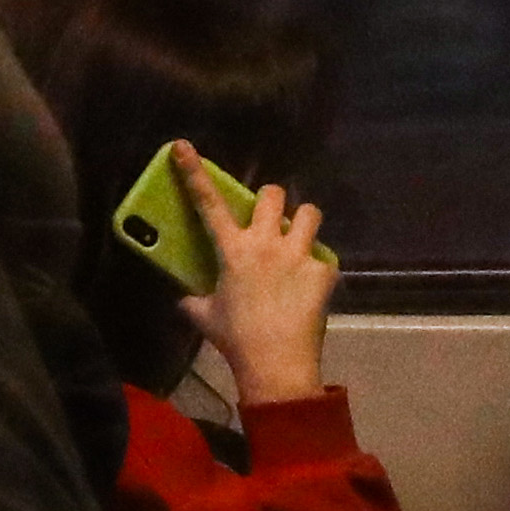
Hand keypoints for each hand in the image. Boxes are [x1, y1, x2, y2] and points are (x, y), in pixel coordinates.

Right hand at [173, 142, 337, 407]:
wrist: (276, 364)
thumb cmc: (236, 340)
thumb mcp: (206, 318)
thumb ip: (194, 301)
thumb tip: (184, 298)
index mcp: (233, 250)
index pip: (209, 204)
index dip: (194, 172)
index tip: (184, 146)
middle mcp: (266, 243)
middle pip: (273, 194)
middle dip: (272, 200)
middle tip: (270, 219)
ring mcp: (299, 255)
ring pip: (309, 213)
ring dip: (303, 222)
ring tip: (298, 241)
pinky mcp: (324, 271)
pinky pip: (325, 258)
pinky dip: (319, 269)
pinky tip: (311, 287)